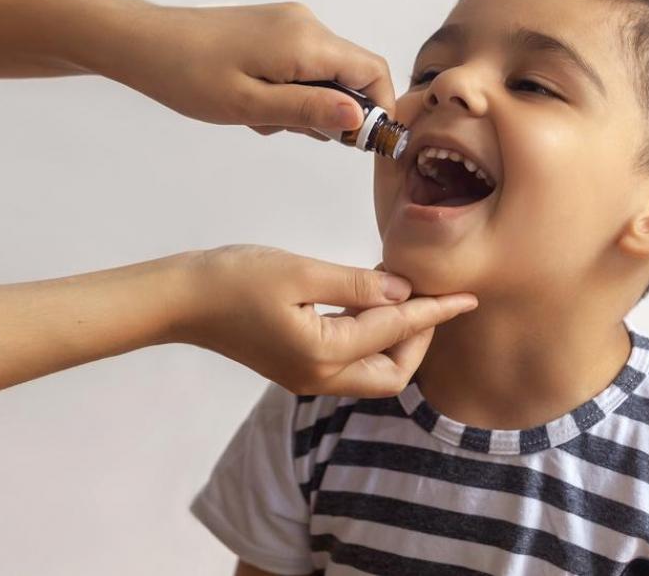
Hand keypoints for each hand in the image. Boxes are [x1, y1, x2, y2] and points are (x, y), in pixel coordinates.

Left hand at [99, 0, 396, 141]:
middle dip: (333, 111)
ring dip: (306, 103)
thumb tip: (360, 117)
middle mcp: (306, 24)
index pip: (372, 72)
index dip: (379, 110)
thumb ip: (308, 109)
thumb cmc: (188, 76)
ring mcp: (290, 22)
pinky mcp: (274, 27)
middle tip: (285, 130)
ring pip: (325, 72)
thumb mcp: (250, 106)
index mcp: (306, 41)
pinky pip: (303, 63)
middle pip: (351, 74)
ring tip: (260, 116)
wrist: (143, 43)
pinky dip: (290, 89)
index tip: (358, 145)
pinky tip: (253, 101)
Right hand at [178, 244, 476, 396]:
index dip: (434, 313)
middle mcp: (319, 376)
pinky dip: (371, 335)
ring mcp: (307, 376)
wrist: (182, 300)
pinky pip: (351, 360)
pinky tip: (371, 299)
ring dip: (396, 337)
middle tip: (430, 293)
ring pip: (373, 370)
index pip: (395, 333)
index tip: (466, 297)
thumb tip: (402, 289)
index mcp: (324, 354)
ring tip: (403, 291)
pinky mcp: (297, 366)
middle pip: (392, 373)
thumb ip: (357, 283)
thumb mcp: (301, 271)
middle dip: (419, 337)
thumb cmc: (235, 279)